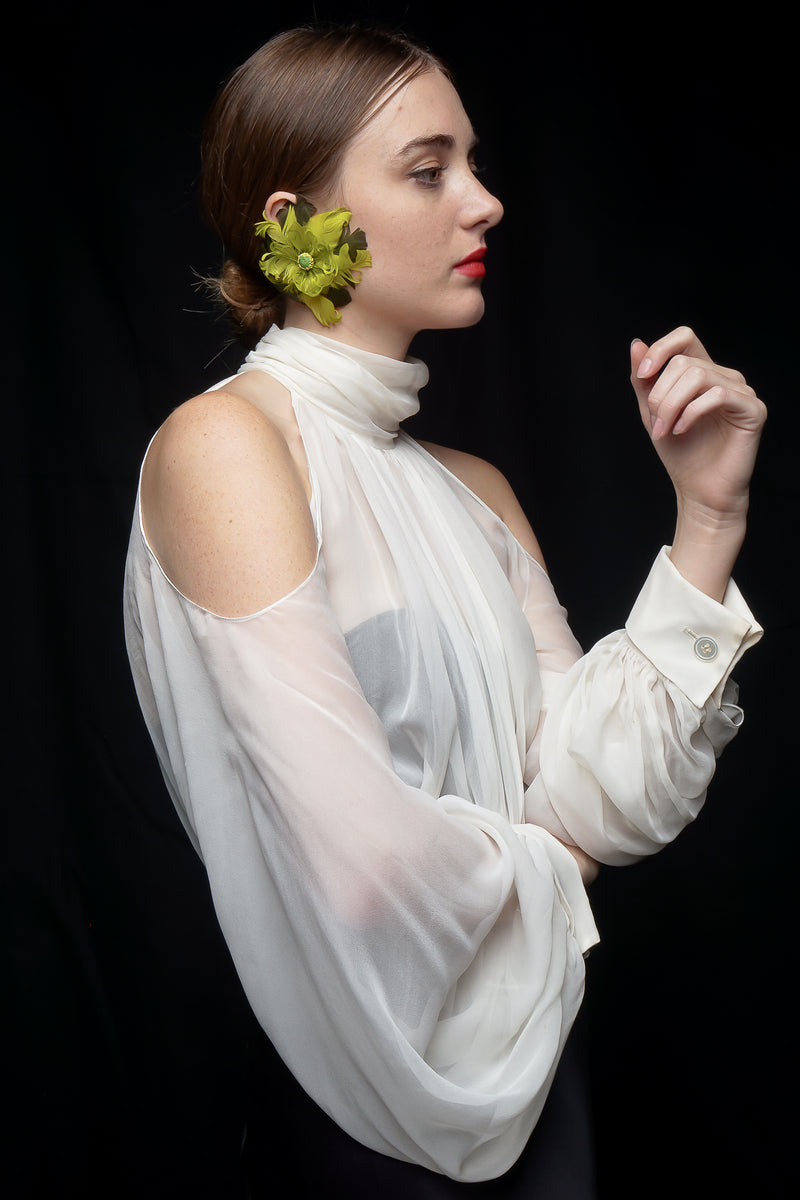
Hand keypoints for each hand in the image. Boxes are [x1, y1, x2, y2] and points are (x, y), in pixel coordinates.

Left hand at [630, 327, 766, 521]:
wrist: (700, 492)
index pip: (684, 337)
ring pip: (698, 376)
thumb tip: (636, 344)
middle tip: (655, 425)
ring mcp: (741, 392)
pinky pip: (717, 395)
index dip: (660, 349)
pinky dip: (691, 412)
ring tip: (665, 431)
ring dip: (671, 406)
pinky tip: (682, 430)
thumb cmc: (680, 454)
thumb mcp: (652, 413)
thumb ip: (644, 381)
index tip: (641, 376)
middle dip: (660, 394)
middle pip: (684, 362)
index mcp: (702, 373)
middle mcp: (725, 377)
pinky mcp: (753, 409)